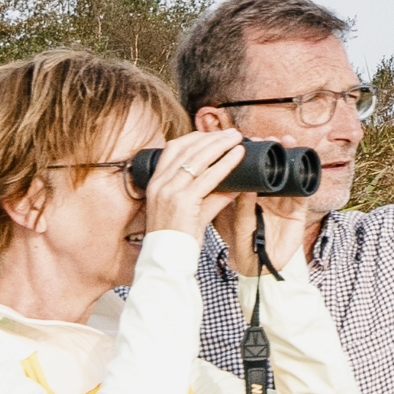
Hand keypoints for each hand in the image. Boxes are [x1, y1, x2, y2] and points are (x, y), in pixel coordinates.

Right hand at [138, 135, 241, 249]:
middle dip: (211, 137)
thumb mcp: (190, 212)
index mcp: (156, 183)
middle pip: (186, 148)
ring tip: (237, 139)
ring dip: (220, 144)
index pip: (172, 149)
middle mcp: (160, 183)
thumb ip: (210, 197)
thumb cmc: (177, 240)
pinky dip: (225, 163)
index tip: (212, 135)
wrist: (166, 260)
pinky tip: (237, 156)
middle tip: (231, 132)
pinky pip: (208, 177)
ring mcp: (170, 191)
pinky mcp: (183, 201)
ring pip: (197, 158)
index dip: (194, 138)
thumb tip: (232, 185)